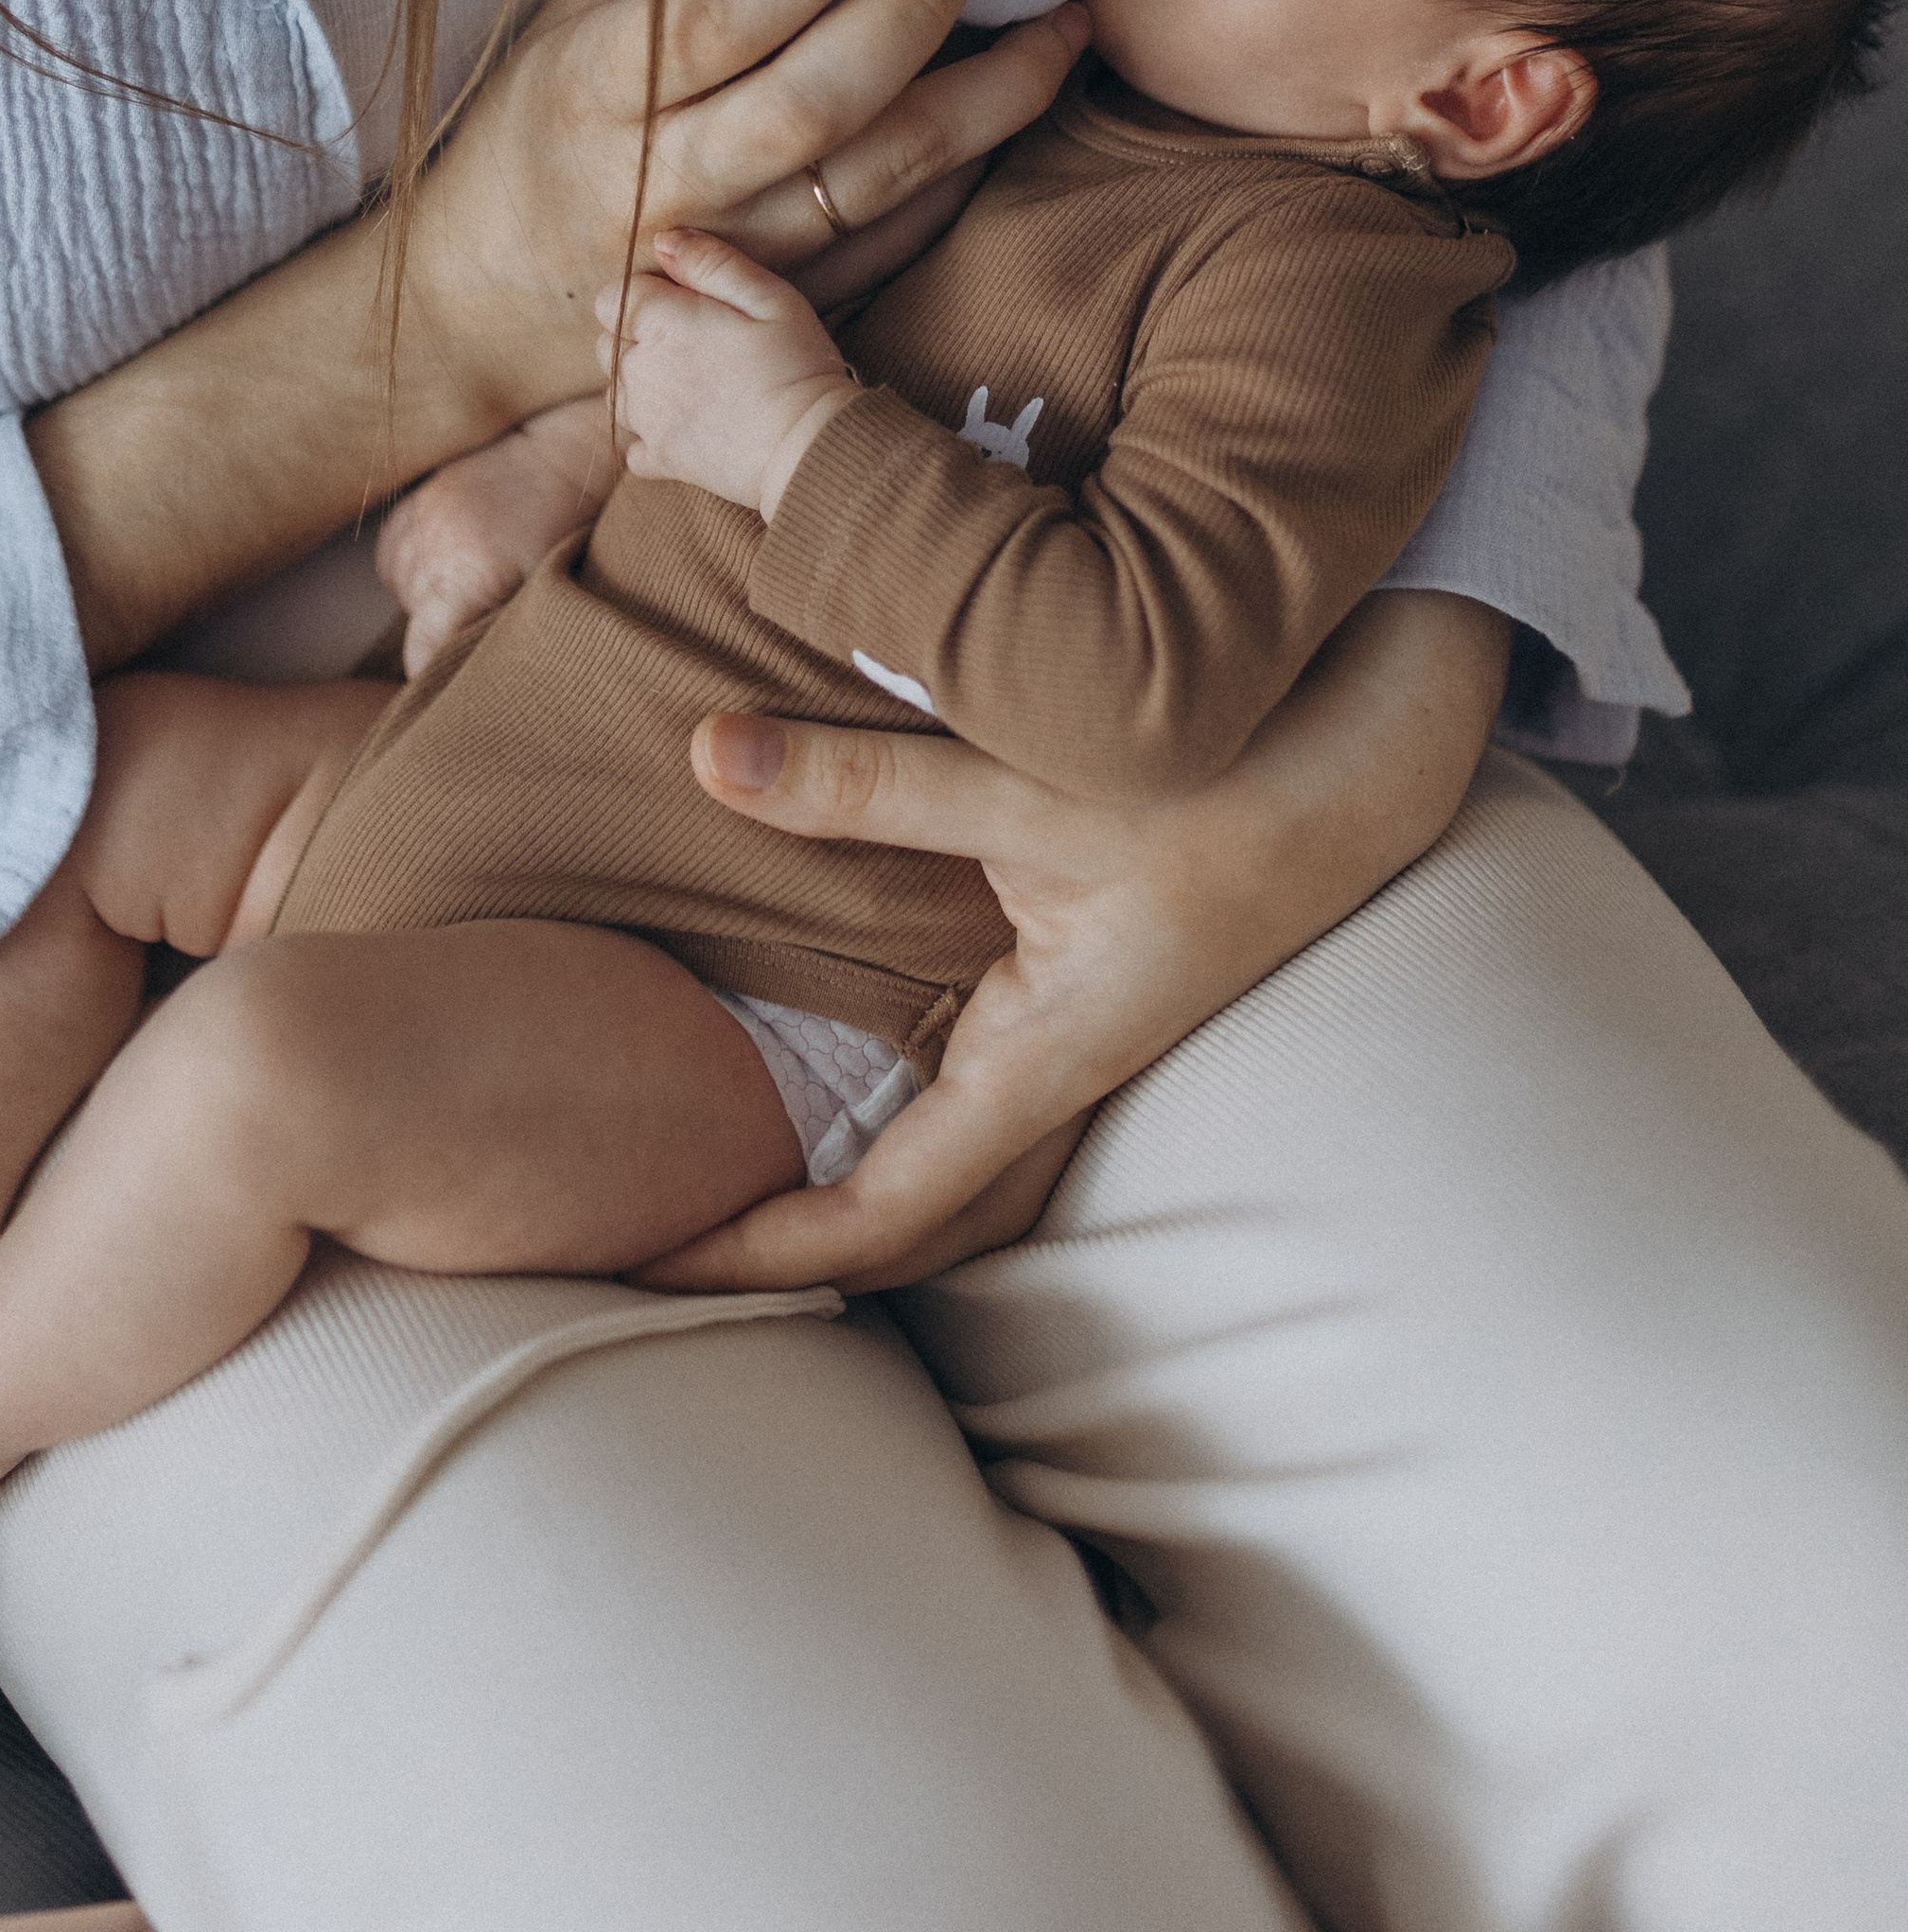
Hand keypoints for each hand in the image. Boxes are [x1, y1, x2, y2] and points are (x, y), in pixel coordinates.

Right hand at [375, 400, 616, 676]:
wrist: (561, 456)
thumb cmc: (566, 530)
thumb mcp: (540, 591)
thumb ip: (495, 631)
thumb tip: (471, 675)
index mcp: (465, 576)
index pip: (422, 650)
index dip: (433, 673)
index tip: (449, 683)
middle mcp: (430, 548)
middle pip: (413, 624)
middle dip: (442, 632)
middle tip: (484, 617)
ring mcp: (415, 520)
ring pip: (402, 591)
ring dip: (428, 598)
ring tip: (473, 581)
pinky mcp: (408, 503)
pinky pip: (395, 557)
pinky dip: (417, 567)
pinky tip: (452, 560)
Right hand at [411, 0, 1090, 432]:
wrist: (493, 301)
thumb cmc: (537, 127)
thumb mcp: (573, 2)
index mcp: (599, 90)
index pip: (726, 12)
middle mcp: (670, 180)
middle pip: (817, 101)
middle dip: (915, 5)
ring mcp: (733, 253)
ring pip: (878, 180)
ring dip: (985, 99)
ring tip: (1059, 23)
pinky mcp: (778, 299)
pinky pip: (892, 242)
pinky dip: (964, 176)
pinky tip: (1016, 108)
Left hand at [599, 232, 851, 518]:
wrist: (812, 448)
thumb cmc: (797, 364)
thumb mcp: (769, 296)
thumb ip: (711, 263)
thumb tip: (664, 240)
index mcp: (661, 325)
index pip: (612, 298)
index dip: (644, 295)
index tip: (685, 304)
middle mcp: (640, 373)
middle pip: (608, 344)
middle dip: (637, 337)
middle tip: (696, 342)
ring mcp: (646, 421)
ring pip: (616, 392)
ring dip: (640, 384)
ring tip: (693, 383)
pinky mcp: (661, 461)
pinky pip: (633, 444)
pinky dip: (649, 436)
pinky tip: (685, 426)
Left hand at [637, 590, 1510, 1292]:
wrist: (1361, 765)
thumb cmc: (1216, 778)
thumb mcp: (1030, 776)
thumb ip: (866, 778)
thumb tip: (707, 756)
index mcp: (1045, 1055)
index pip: (884, 1209)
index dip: (766, 1249)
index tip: (655, 1258)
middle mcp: (1059, 1075)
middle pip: (915, 1226)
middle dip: (791, 1255)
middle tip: (654, 1246)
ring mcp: (1074, 1047)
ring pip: (951, 1177)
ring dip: (851, 1202)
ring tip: (727, 1197)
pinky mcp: (1080, 1000)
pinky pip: (973, 1109)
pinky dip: (895, 1132)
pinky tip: (835, 1098)